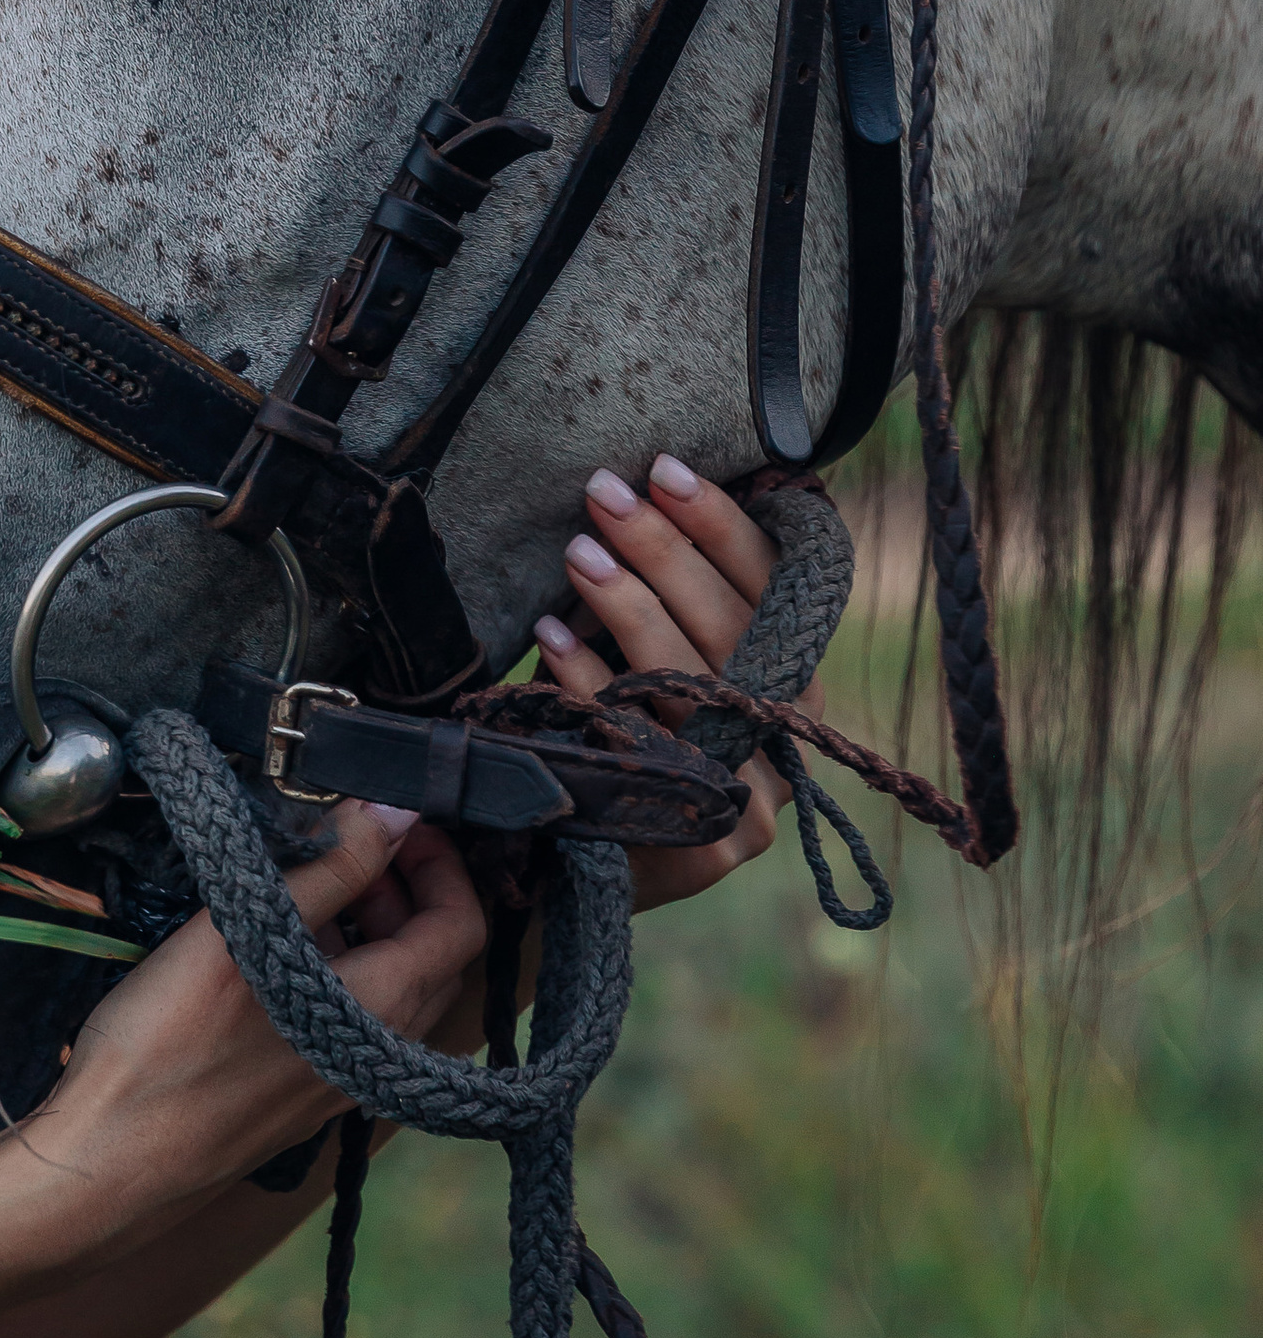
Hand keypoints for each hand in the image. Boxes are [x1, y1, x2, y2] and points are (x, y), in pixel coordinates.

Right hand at [54, 801, 483, 1190]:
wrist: (112, 1160)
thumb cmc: (173, 1041)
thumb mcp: (249, 929)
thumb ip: (332, 869)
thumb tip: (398, 811)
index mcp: (385, 1008)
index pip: (461, 923)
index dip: (439, 860)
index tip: (390, 816)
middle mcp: (383, 1050)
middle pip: (432, 954)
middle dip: (401, 884)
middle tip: (342, 837)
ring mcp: (346, 1078)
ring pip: (391, 984)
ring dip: (365, 922)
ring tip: (301, 877)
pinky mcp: (305, 1091)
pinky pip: (352, 1014)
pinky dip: (335, 964)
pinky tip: (274, 940)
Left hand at [531, 454, 827, 909]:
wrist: (570, 871)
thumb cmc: (608, 736)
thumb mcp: (645, 658)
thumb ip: (664, 597)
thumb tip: (639, 489)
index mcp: (790, 685)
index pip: (775, 591)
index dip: (722, 526)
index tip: (665, 466)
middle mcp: (786, 744)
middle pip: (738, 632)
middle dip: (666, 552)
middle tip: (603, 495)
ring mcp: (751, 804)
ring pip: (696, 685)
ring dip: (629, 608)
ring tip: (576, 552)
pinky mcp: (705, 854)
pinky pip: (644, 753)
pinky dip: (591, 689)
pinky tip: (548, 639)